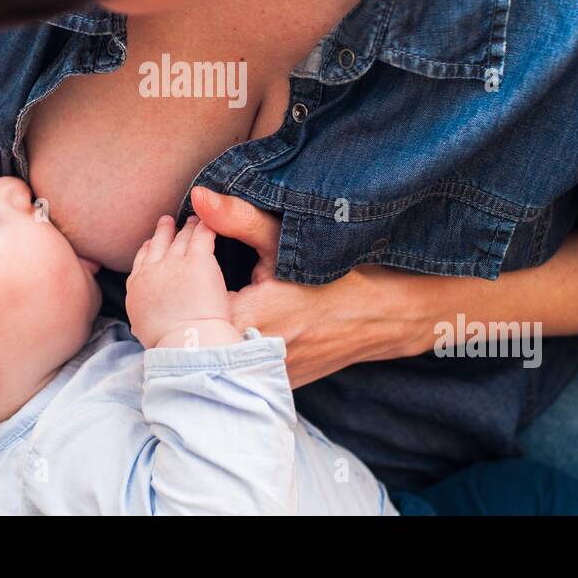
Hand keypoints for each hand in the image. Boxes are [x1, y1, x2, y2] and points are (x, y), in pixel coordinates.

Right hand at [125, 214, 239, 348]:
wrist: (187, 345)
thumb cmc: (172, 347)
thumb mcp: (146, 331)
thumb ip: (148, 316)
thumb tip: (144, 324)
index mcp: (139, 290)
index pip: (142, 262)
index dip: (148, 250)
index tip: (150, 243)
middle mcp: (152, 272)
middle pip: (157, 244)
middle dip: (163, 232)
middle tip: (166, 221)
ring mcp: (174, 264)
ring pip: (181, 238)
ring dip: (188, 227)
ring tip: (193, 220)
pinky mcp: (197, 260)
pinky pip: (202, 236)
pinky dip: (207, 227)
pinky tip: (211, 223)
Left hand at [190, 187, 438, 386]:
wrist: (386, 316)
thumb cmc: (337, 277)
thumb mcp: (285, 241)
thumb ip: (238, 219)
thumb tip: (199, 197)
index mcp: (243, 320)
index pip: (192, 304)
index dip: (191, 282)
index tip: (199, 266)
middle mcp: (249, 355)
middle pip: (206, 328)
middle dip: (205, 305)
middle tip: (220, 284)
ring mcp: (265, 373)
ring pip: (226, 349)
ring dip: (224, 328)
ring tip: (243, 303)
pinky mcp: (281, 381)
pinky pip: (249, 363)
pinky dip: (247, 344)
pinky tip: (261, 324)